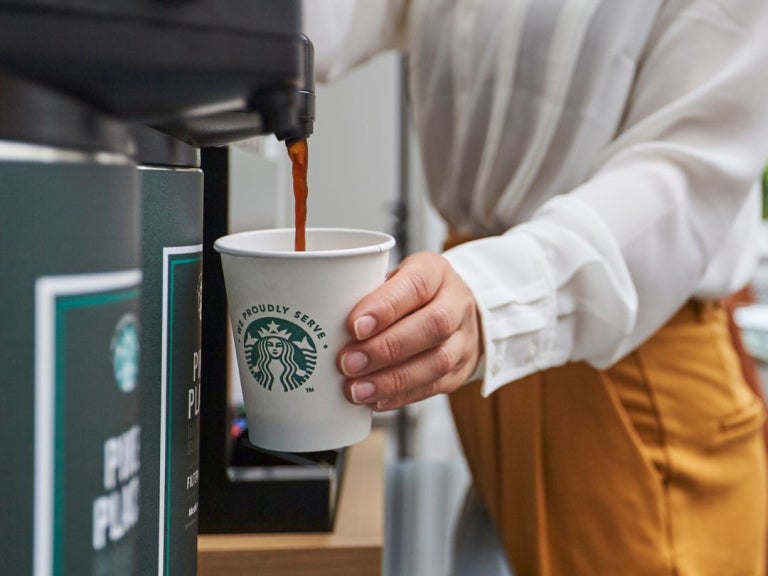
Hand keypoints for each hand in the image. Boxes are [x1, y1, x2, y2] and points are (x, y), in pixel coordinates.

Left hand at [337, 251, 482, 410]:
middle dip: (386, 348)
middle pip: (432, 325)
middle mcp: (456, 303)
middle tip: (348, 364)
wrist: (455, 310)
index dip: (386, 307)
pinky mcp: (461, 369)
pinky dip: (401, 396)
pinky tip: (375, 401)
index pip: (416, 285)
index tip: (354, 326)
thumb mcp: (392, 278)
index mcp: (435, 272)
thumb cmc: (409, 293)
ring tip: (357, 390)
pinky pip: (435, 386)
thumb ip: (367, 293)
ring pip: (437, 361)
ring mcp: (463, 338)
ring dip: (392, 379)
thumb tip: (322, 321)